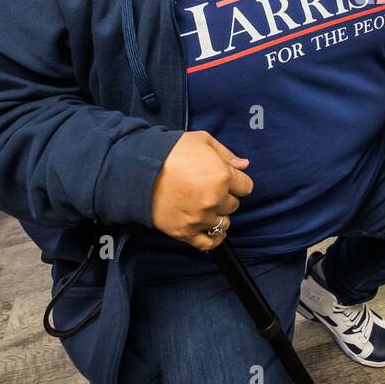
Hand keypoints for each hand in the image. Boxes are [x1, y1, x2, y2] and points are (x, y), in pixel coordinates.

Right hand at [150, 131, 252, 250]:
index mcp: (222, 176)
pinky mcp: (185, 232)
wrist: (138, 169)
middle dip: (225, 196)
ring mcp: (200, 218)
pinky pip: (208, 243)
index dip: (237, 182)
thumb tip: (245, 165)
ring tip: (205, 206)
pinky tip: (213, 232)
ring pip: (223, 223)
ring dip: (218, 215)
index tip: (227, 179)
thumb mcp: (202, 140)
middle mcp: (214, 199)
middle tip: (208, 188)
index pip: (246, 187)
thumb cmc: (171, 151)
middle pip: (234, 205)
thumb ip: (227, 154)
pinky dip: (213, 239)